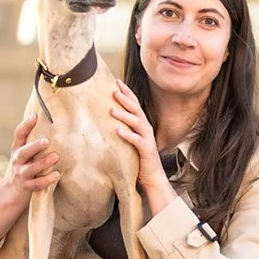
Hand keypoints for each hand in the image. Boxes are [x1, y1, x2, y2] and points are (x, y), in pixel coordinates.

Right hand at [3, 115, 59, 204]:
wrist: (12, 192)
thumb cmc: (26, 167)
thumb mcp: (27, 154)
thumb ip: (34, 141)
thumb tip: (50, 122)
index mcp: (18, 150)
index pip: (19, 135)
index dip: (26, 125)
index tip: (35, 116)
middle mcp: (18, 161)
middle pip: (23, 152)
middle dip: (34, 146)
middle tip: (46, 141)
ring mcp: (22, 174)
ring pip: (31, 169)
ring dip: (43, 163)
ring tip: (55, 157)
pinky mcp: (27, 187)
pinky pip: (37, 184)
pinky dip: (47, 180)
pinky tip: (57, 174)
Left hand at [112, 80, 171, 206]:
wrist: (151, 177)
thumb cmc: (138, 158)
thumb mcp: (130, 139)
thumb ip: (123, 128)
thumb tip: (106, 116)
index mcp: (142, 124)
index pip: (134, 104)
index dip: (127, 92)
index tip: (116, 82)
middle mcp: (146, 129)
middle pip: (136, 110)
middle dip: (125, 99)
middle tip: (113, 91)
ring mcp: (147, 139)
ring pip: (137, 123)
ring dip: (124, 115)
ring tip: (112, 111)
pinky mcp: (147, 150)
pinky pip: (137, 141)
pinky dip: (128, 135)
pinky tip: (119, 131)